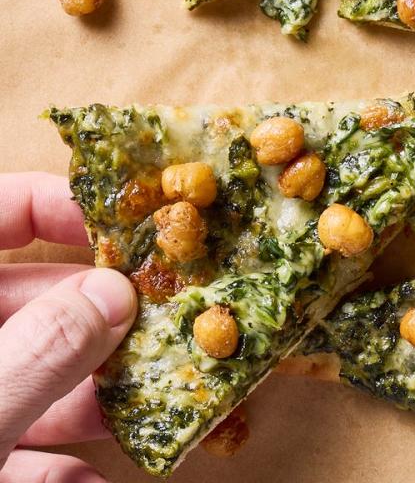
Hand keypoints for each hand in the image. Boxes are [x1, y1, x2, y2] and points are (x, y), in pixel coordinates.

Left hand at [0, 173, 136, 482]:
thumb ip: (38, 353)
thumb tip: (113, 296)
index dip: (53, 205)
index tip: (123, 228)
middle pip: (14, 302)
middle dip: (87, 317)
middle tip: (154, 325)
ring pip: (15, 378)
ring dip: (80, 395)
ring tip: (138, 405)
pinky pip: (2, 449)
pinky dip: (46, 465)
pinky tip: (85, 481)